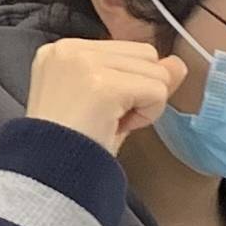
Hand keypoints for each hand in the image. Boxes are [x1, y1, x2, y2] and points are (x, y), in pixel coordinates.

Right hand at [26, 35, 186, 153]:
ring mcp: (85, 64)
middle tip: (108, 118)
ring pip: (157, 73)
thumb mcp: (107, 103)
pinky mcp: (103, 85)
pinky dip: (147, 116)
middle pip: (146, 55)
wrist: (47, 176)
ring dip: (144, 105)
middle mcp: (70, 49)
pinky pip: (157, 92)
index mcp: (62, 50)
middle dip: (139, 90)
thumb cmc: (70, 146)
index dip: (127, 85)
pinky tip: (117, 127)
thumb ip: (141, 77)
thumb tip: (178, 65)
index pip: (127, 51)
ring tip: (110, 122)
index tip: (99, 110)